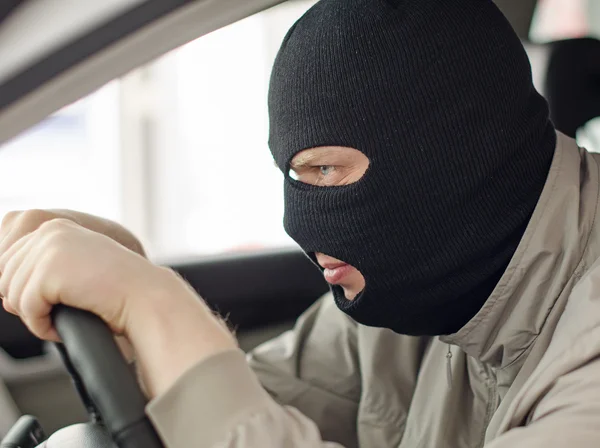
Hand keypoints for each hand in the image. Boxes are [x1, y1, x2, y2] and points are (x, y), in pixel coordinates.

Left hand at [0, 219, 154, 339]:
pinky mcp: (51, 270)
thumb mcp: (72, 270)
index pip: (7, 259)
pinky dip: (42, 326)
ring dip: (35, 315)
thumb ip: (38, 269)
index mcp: (54, 227)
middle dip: (27, 302)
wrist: (144, 297)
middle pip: (4, 276)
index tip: (48, 300)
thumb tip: (1, 295)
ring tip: (64, 316)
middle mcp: (49, 230)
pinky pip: (26, 308)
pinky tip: (64, 324)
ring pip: (10, 293)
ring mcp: (50, 247)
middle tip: (57, 311)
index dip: (20, 286)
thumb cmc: (115, 292)